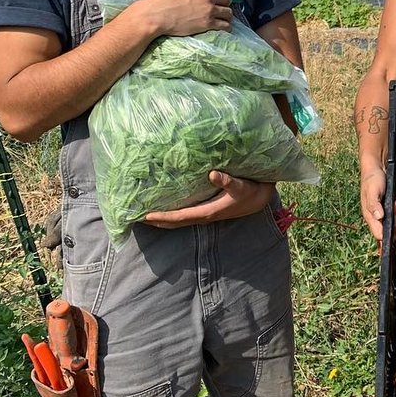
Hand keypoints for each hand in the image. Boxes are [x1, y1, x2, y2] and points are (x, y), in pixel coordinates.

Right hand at [133, 0, 232, 37]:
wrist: (156, 15)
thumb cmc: (161, 0)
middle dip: (224, 4)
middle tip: (220, 9)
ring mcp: (210, 10)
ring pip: (228, 13)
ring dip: (227, 16)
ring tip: (225, 20)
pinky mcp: (208, 23)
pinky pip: (225, 25)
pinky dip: (227, 27)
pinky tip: (225, 29)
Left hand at [144, 171, 274, 227]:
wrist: (259, 199)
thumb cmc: (250, 191)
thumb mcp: (241, 185)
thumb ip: (227, 180)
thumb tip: (213, 173)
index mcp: (208, 212)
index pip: (180, 217)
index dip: (162, 217)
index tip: (146, 216)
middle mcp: (203, 216)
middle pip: (174, 223)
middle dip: (156, 222)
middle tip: (135, 218)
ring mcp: (204, 215)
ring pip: (178, 221)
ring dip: (162, 220)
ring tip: (145, 215)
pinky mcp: (206, 210)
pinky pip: (184, 215)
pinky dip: (171, 215)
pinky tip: (165, 208)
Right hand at [361, 170, 395, 245]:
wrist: (376, 169)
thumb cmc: (371, 180)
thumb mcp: (372, 191)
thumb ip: (374, 204)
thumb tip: (378, 217)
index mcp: (370, 216)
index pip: (379, 234)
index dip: (389, 234)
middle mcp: (377, 218)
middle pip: (390, 229)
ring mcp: (384, 213)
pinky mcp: (389, 208)